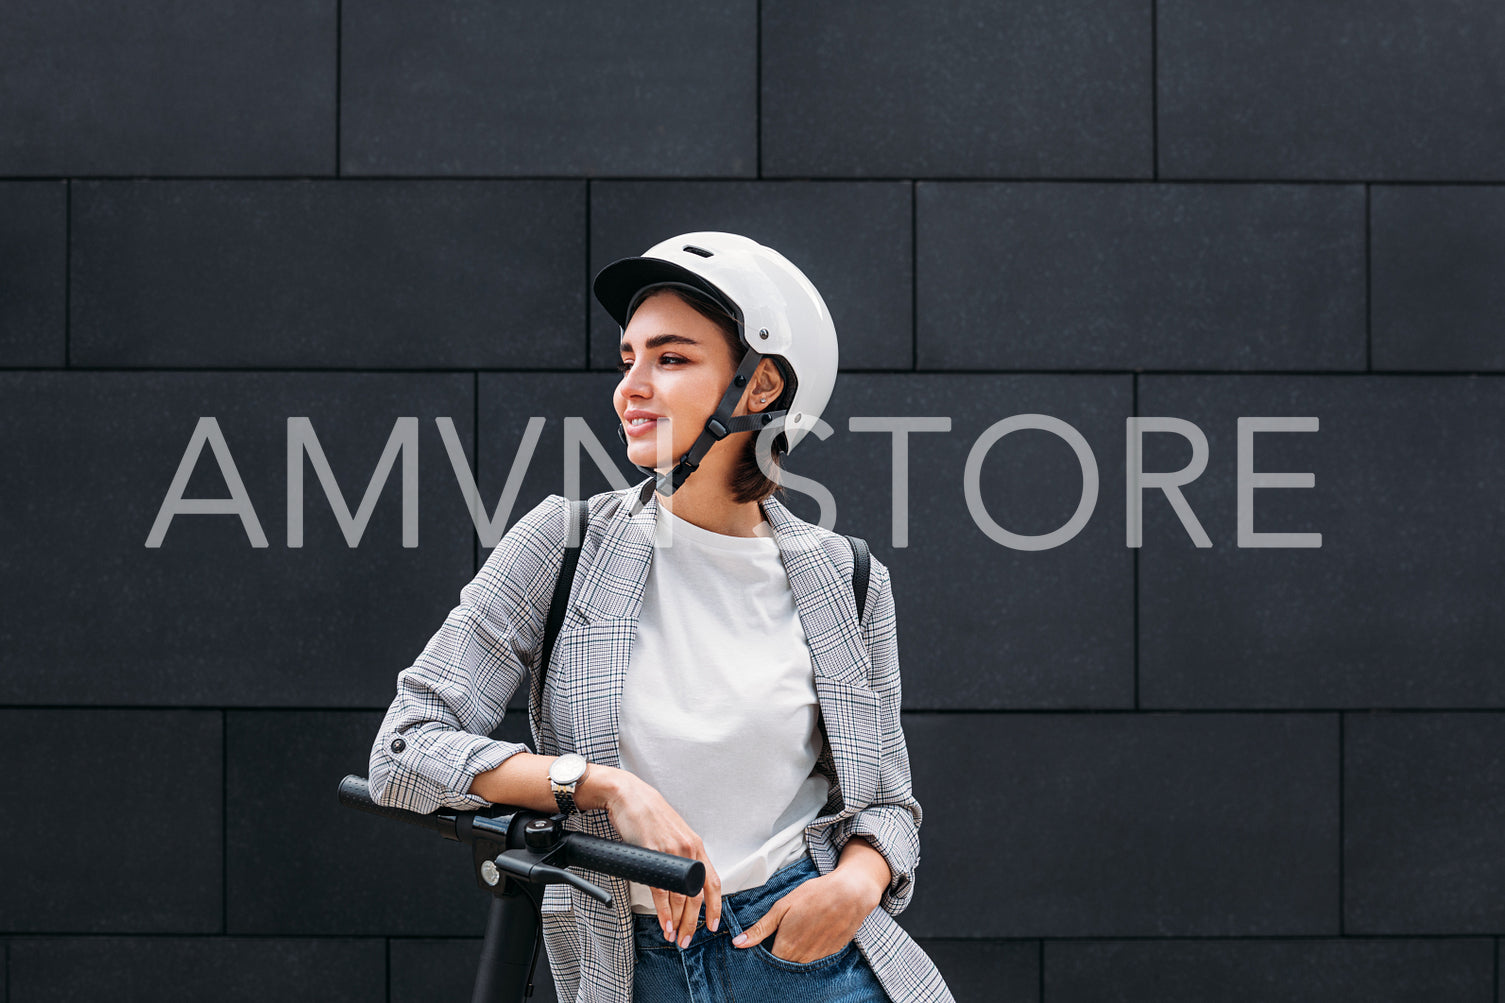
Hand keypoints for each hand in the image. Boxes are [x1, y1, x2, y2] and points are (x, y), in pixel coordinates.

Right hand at [591, 767, 722, 946]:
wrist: (628, 795)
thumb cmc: (648, 814)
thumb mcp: (673, 834)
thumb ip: (681, 854)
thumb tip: (683, 879)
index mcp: (696, 846)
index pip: (714, 882)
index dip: (716, 907)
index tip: (713, 924)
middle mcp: (688, 851)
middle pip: (697, 896)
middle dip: (694, 923)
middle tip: (688, 939)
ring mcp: (672, 853)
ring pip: (681, 897)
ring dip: (678, 922)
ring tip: (675, 936)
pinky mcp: (653, 854)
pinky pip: (661, 891)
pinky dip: (664, 912)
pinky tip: (665, 924)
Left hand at [731, 867, 880, 962]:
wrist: (850, 893)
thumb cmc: (814, 895)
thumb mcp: (782, 907)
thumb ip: (760, 929)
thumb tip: (737, 943)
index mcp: (786, 947)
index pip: (768, 961)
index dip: (766, 951)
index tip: (768, 939)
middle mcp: (802, 957)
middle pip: (784, 963)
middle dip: (781, 950)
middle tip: (786, 930)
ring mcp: (819, 957)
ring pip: (800, 961)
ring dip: (797, 950)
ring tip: (802, 928)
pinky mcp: (832, 953)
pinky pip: (816, 957)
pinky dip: (812, 947)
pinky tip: (815, 930)